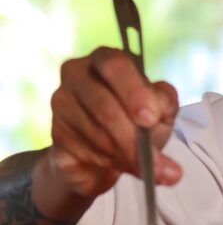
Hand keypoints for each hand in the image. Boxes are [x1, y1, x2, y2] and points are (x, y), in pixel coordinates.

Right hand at [34, 47, 181, 217]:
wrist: (102, 157)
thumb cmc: (134, 124)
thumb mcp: (160, 112)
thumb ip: (165, 104)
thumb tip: (160, 109)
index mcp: (106, 60)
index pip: (115, 65)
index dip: (134, 92)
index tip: (150, 119)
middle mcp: (77, 73)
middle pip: (103, 104)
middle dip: (131, 135)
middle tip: (153, 159)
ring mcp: (61, 101)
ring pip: (95, 131)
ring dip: (124, 153)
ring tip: (142, 164)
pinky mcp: (55, 131)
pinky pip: (83, 149)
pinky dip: (107, 162)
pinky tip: (117, 164)